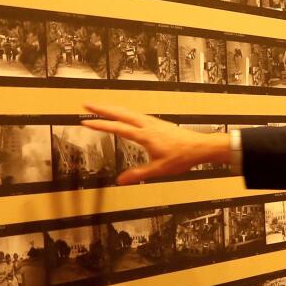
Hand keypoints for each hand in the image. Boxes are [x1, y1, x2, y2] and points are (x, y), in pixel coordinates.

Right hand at [79, 103, 230, 183]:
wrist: (199, 147)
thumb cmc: (181, 157)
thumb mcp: (159, 169)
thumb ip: (138, 174)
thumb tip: (120, 181)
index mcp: (145, 135)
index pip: (118, 128)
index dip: (101, 125)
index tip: (86, 122)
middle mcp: (146, 125)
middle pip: (120, 113)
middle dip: (102, 108)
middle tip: (86, 104)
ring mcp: (151, 122)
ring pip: (127, 111)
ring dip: (112, 107)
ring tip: (99, 106)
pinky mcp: (155, 122)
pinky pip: (134, 113)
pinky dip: (123, 111)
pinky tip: (122, 113)